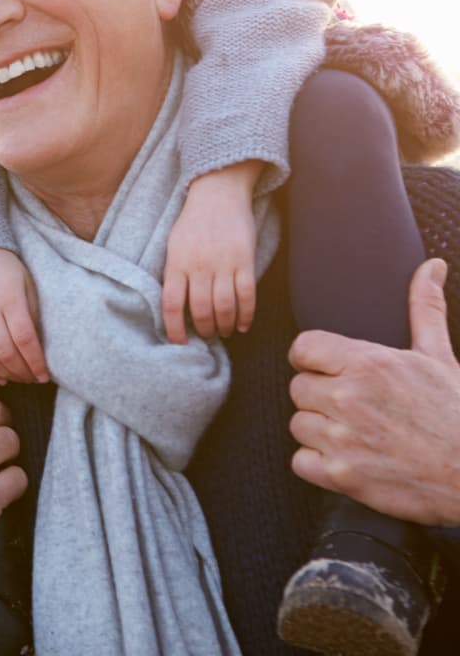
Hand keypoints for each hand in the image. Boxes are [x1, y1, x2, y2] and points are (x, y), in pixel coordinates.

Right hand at [0, 247, 48, 383]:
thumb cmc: (5, 267)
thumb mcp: (28, 283)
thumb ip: (33, 314)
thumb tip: (40, 346)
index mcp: (9, 300)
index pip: (25, 339)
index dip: (36, 362)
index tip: (45, 375)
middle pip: (6, 353)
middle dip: (24, 372)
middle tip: (35, 378)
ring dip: (6, 374)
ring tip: (20, 378)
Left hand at [162, 162, 260, 342]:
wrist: (218, 194)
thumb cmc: (192, 222)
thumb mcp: (173, 244)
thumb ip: (173, 272)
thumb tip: (173, 305)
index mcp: (176, 262)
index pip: (171, 304)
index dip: (174, 328)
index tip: (179, 342)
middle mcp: (198, 265)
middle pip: (200, 310)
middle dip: (204, 329)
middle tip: (207, 336)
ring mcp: (223, 263)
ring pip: (225, 307)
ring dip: (225, 326)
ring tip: (224, 332)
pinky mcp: (244, 260)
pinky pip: (247, 295)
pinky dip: (246, 315)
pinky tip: (243, 325)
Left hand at [288, 257, 459, 525]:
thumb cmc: (456, 414)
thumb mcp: (439, 357)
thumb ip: (424, 307)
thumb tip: (431, 266)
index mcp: (367, 364)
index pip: (302, 348)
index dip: (315, 361)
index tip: (333, 372)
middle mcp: (348, 398)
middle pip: (298, 388)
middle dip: (321, 397)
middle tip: (354, 408)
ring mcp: (342, 439)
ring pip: (298, 424)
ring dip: (321, 430)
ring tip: (357, 433)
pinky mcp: (341, 476)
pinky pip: (301, 461)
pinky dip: (319, 464)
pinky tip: (349, 459)